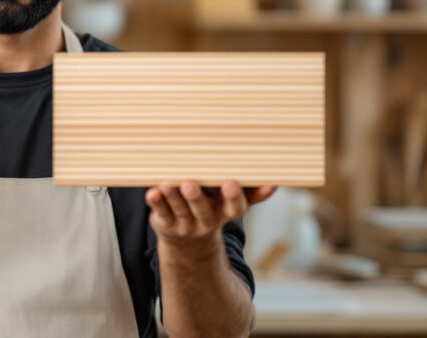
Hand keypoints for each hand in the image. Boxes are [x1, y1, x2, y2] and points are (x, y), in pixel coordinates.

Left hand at [145, 180, 276, 245]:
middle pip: (202, 211)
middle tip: (191, 185)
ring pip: (179, 210)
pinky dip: (156, 203)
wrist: (186, 241)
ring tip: (167, 184)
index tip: (231, 183)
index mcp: (224, 213)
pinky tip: (152, 192)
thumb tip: (274, 184)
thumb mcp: (230, 205)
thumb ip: (250, 194)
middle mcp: (205, 220)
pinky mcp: (166, 223)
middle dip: (197, 198)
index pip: (233, 209)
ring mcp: (185, 223)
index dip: (232, 198)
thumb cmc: (211, 210)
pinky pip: (160, 213)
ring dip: (173, 197)